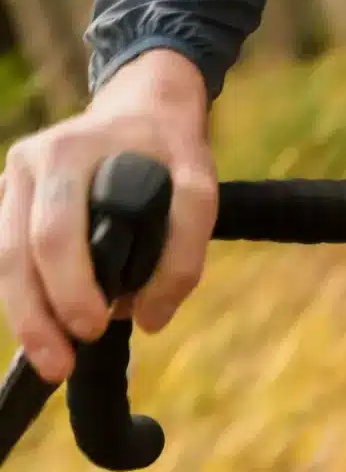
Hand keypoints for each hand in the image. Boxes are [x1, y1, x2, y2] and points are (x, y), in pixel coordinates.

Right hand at [0, 49, 216, 382]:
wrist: (144, 107)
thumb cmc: (171, 151)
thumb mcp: (200, 189)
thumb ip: (184, 253)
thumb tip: (148, 320)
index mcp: (66, 154)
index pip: (55, 234)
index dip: (69, 287)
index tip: (95, 328)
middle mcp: (27, 165)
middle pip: (14, 252)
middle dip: (35, 315)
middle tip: (62, 364)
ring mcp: (11, 181)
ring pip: (1, 258)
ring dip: (23, 315)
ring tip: (51, 361)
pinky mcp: (10, 199)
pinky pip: (5, 255)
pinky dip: (22, 295)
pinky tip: (42, 329)